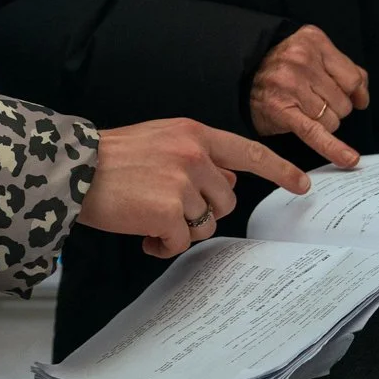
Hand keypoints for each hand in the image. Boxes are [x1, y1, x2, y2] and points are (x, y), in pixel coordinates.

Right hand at [78, 119, 309, 257]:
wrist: (75, 168)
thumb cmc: (113, 157)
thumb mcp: (162, 140)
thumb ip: (197, 155)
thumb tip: (229, 179)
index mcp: (194, 134)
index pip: (249, 152)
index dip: (280, 169)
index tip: (303, 184)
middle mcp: (195, 154)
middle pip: (227, 200)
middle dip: (202, 211)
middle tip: (166, 206)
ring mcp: (183, 183)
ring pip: (205, 223)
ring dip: (180, 229)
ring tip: (148, 217)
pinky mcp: (168, 211)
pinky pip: (180, 242)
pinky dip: (162, 245)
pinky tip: (141, 232)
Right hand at [249, 25, 369, 168]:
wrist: (243, 76)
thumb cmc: (282, 66)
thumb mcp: (313, 52)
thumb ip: (343, 68)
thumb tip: (362, 97)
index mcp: (313, 40)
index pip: (353, 78)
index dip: (356, 93)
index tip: (353, 98)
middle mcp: (302, 59)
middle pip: (343, 101)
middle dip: (334, 107)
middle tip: (313, 99)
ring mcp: (291, 85)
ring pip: (332, 119)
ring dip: (324, 122)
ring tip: (303, 109)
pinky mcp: (282, 110)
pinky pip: (315, 133)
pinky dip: (333, 148)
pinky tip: (347, 158)